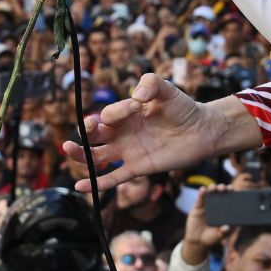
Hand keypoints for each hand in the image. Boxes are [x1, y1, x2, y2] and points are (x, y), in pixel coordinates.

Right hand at [66, 73, 250, 192]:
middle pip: (93, 134)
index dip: (117, 111)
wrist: (203, 131)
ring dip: (80, 154)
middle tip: (90, 125)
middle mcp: (122, 133)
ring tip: (67, 149)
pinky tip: (80, 186)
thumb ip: (150, 83)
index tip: (137, 105)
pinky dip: (97, 183)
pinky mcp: (138, 168)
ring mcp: (128, 152)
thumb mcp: (167, 90)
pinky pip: (114, 178)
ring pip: (97, 156)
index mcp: (126, 114)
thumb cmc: (184, 108)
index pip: (109, 115)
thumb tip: (136, 96)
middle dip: (86, 130)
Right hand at [180, 186, 231, 266]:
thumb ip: (223, 232)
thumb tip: (227, 227)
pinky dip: (202, 192)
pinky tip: (203, 189)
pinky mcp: (198, 206)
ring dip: (213, 188)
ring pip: (211, 193)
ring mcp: (207, 205)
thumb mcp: (219, 236)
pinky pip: (200, 198)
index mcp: (225, 211)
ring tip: (214, 187)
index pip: (230, 200)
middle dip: (224, 188)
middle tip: (225, 188)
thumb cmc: (212, 237)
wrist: (197, 241)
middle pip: (221, 194)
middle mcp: (217, 206)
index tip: (234, 191)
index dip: (233, 194)